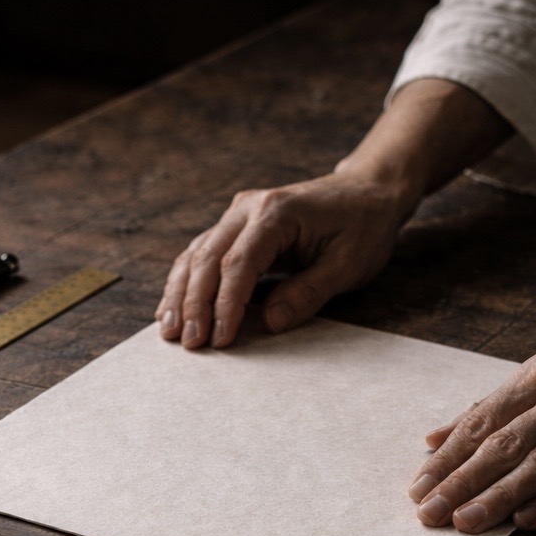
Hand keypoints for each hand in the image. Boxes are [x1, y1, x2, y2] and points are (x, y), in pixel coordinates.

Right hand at [156, 171, 411, 347]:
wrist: (367, 192)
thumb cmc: (362, 226)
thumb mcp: (348, 264)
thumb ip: (308, 293)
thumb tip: (269, 323)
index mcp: (277, 212)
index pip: (239, 262)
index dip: (226, 304)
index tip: (221, 338)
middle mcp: (249, 208)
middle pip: (208, 257)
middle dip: (194, 304)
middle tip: (188, 343)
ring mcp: (239, 215)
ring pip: (196, 254)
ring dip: (180, 294)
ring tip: (169, 331)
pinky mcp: (236, 227)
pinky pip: (203, 254)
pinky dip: (186, 282)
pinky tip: (172, 309)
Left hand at [410, 254, 535, 530]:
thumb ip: (493, 406)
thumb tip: (434, 439)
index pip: (482, 422)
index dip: (448, 458)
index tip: (417, 487)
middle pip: (503, 446)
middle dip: (460, 482)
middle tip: (426, 514)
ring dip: (497, 497)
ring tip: (463, 523)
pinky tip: (527, 520)